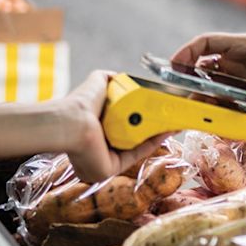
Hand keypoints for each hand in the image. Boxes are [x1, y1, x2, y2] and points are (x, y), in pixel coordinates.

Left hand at [55, 71, 170, 180]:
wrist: (72, 122)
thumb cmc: (80, 104)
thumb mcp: (97, 83)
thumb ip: (109, 79)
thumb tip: (120, 76)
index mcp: (94, 131)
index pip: (122, 125)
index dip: (142, 117)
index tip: (159, 109)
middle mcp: (99, 149)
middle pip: (132, 137)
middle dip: (153, 127)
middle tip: (170, 117)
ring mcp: (104, 161)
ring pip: (136, 147)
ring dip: (156, 135)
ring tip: (173, 123)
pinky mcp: (110, 169)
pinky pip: (135, 156)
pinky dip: (151, 144)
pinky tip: (165, 132)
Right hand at [171, 33, 245, 108]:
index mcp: (243, 44)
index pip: (206, 42)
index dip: (186, 52)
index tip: (172, 67)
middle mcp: (238, 57)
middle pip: (204, 66)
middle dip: (191, 80)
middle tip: (181, 98)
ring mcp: (241, 72)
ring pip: (213, 82)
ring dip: (204, 95)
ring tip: (197, 110)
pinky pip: (225, 94)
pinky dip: (218, 102)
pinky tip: (216, 114)